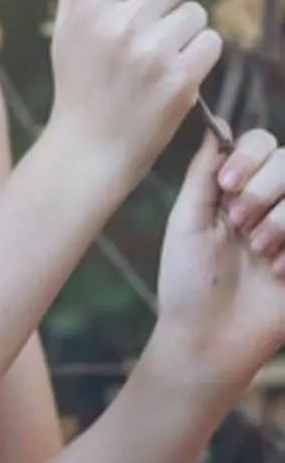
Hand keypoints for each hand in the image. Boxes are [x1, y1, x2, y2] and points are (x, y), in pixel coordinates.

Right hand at [47, 0, 222, 192]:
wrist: (89, 150)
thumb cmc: (78, 85)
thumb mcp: (65, 30)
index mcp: (91, 7)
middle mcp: (121, 26)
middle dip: (169, 0)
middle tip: (151, 31)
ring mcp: (153, 53)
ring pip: (197, 12)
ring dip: (184, 32)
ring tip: (157, 60)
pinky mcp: (180, 79)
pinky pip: (211, 42)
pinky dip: (198, 57)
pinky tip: (172, 75)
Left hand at [156, 125, 284, 383]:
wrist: (208, 338)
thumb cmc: (187, 283)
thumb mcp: (187, 221)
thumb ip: (204, 172)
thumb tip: (214, 123)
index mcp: (238, 191)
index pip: (262, 143)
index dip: (251, 157)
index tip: (229, 186)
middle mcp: (272, 204)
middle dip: (263, 191)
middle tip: (240, 227)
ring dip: (281, 220)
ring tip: (257, 252)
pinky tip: (276, 273)